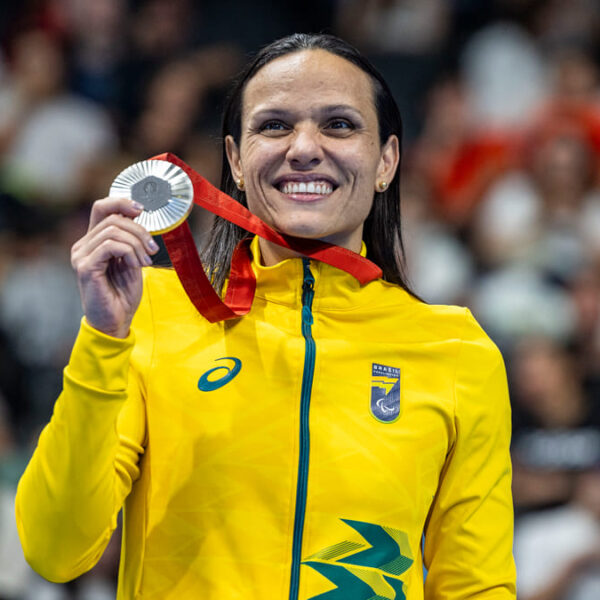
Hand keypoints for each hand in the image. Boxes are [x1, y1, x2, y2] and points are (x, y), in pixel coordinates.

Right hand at [71, 198, 158, 337]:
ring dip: (137, 244)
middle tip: (153, 249)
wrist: (115, 321)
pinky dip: (129, 253)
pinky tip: (136, 266)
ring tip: (145, 261)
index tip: (142, 210)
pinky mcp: (85, 267)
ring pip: (113, 231)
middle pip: (112, 218)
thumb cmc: (122, 295)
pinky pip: (111, 246)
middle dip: (139, 230)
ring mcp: (81, 255)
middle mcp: (83, 245)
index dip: (121, 202)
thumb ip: (130, 241)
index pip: (101, 208)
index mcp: (93, 241)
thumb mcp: (131, 261)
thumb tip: (139, 219)